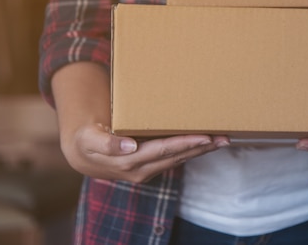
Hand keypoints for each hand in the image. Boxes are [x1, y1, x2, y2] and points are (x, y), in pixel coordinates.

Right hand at [51, 62, 228, 182]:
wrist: (83, 156)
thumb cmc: (87, 140)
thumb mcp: (89, 139)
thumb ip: (106, 143)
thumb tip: (129, 145)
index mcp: (129, 161)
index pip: (164, 151)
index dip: (185, 144)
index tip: (205, 137)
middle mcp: (141, 169)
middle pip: (177, 156)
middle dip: (202, 148)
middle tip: (224, 137)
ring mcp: (147, 170)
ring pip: (179, 159)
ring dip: (201, 150)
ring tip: (222, 140)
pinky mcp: (150, 167)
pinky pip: (175, 159)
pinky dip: (191, 151)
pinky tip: (205, 144)